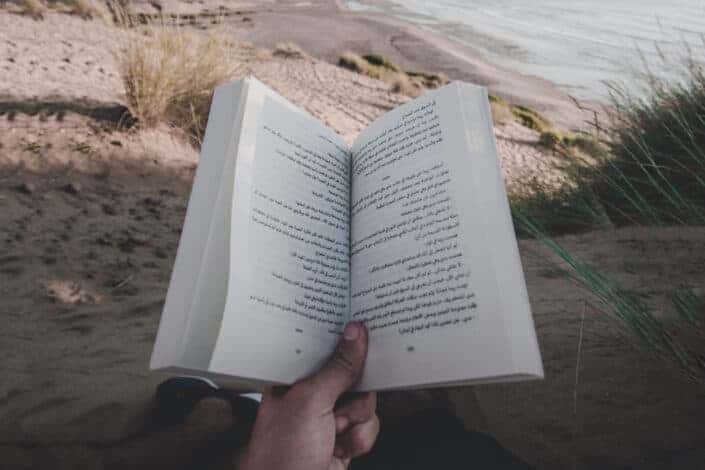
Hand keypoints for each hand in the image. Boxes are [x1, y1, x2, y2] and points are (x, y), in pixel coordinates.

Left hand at [241, 322, 378, 469]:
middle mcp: (310, 395)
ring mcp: (328, 418)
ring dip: (355, 420)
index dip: (343, 340)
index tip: (363, 329)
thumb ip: (337, 368)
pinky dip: (360, 439)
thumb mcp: (310, 401)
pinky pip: (368, 425)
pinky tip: (341, 448)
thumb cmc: (281, 453)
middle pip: (352, 375)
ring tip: (334, 433)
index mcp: (292, 379)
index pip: (323, 348)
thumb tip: (356, 335)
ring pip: (364, 402)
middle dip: (352, 392)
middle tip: (340, 402)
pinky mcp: (343, 439)